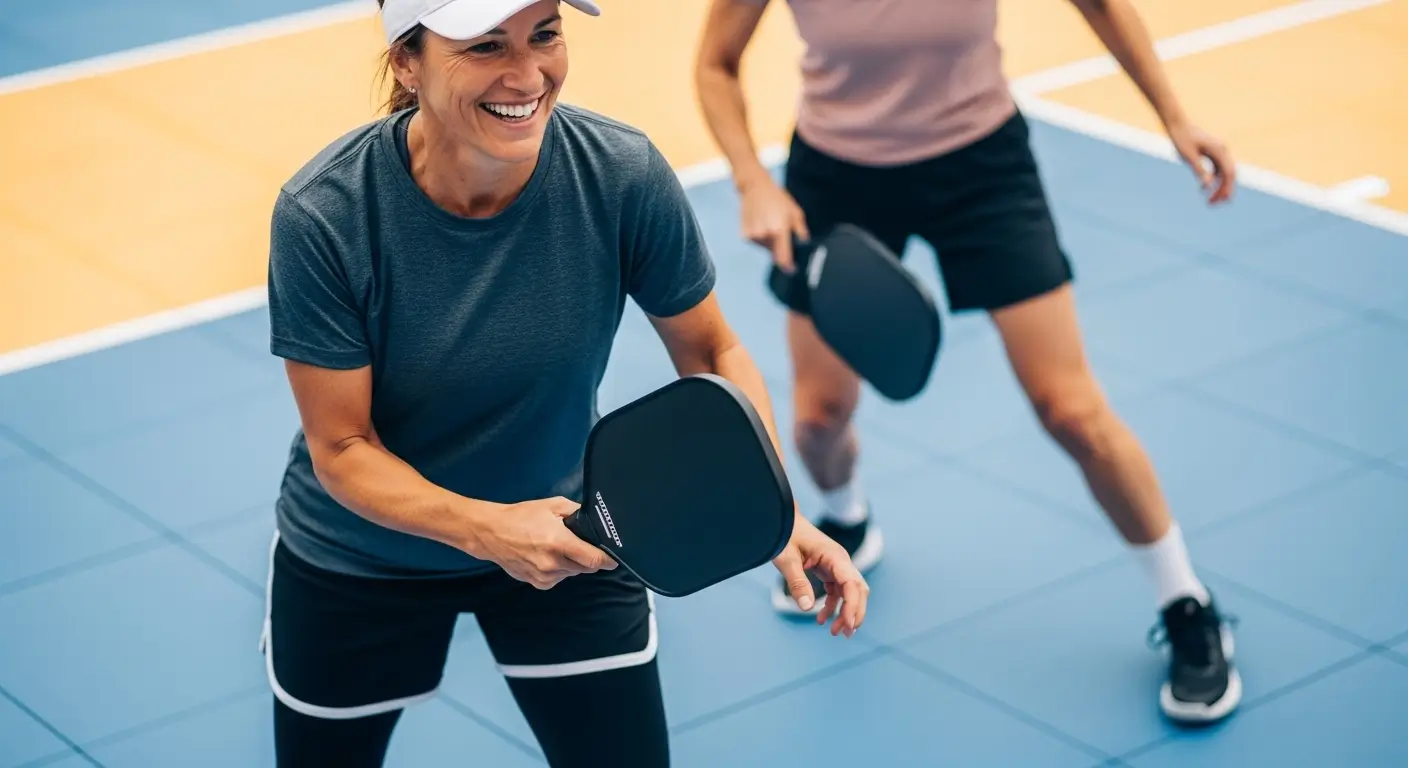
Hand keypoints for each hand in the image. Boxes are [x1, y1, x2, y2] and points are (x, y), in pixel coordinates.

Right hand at [472, 497, 616, 589]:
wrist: (491, 533)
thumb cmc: (521, 516)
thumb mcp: (552, 505)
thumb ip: (577, 513)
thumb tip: (595, 522)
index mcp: (559, 542)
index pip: (594, 560)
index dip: (608, 560)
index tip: (614, 558)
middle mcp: (553, 563)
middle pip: (586, 567)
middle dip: (587, 557)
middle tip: (577, 543)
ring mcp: (545, 576)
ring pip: (572, 573)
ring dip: (572, 563)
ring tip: (556, 547)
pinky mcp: (538, 583)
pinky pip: (559, 578)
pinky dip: (559, 569)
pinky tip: (546, 556)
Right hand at [738, 175, 810, 271]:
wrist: (755, 187)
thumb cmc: (778, 199)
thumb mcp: (795, 213)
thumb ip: (801, 231)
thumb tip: (804, 244)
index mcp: (779, 231)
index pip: (784, 257)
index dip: (788, 266)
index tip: (792, 270)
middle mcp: (765, 236)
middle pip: (774, 252)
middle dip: (779, 247)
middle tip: (780, 231)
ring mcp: (753, 236)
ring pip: (765, 247)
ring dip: (770, 242)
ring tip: (770, 223)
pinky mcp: (745, 235)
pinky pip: (757, 242)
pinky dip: (761, 237)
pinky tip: (762, 223)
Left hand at [772, 516, 868, 637]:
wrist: (782, 517)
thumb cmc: (784, 533)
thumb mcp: (786, 558)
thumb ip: (796, 582)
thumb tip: (807, 608)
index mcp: (835, 556)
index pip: (852, 584)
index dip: (853, 605)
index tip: (849, 624)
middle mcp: (840, 561)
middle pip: (858, 590)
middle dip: (855, 612)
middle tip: (846, 634)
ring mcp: (836, 566)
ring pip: (850, 593)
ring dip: (846, 612)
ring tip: (836, 633)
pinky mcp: (828, 570)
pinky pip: (836, 592)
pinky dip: (832, 606)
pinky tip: (821, 619)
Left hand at [1166, 120, 1235, 204]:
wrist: (1177, 124)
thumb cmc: (1181, 138)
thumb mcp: (1189, 156)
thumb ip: (1200, 170)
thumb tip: (1208, 186)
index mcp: (1220, 150)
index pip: (1229, 173)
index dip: (1227, 188)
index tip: (1220, 201)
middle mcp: (1222, 150)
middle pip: (1229, 174)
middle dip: (1223, 190)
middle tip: (1213, 204)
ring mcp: (1218, 152)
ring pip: (1223, 173)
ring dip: (1218, 187)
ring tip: (1209, 201)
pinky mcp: (1212, 153)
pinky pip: (1217, 170)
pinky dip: (1212, 180)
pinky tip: (1202, 189)